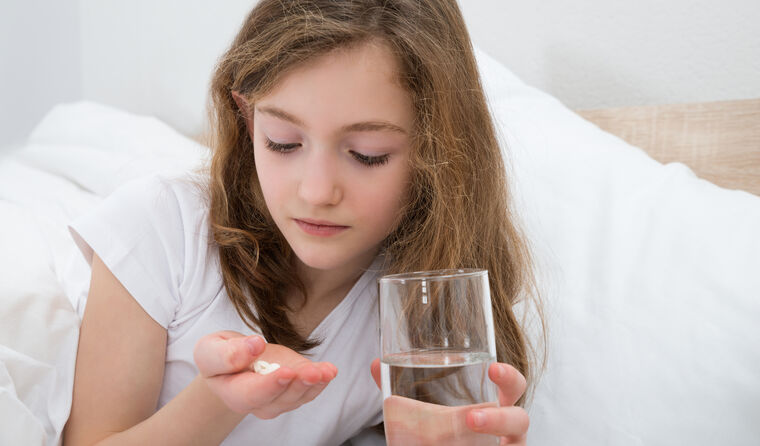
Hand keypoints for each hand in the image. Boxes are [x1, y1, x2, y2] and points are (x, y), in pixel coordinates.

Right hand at [194, 331, 337, 418]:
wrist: (232, 359)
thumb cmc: (218, 354)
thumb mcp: (210, 349)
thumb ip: (227, 353)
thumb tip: (254, 346)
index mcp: (233, 393)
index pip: (252, 394)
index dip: (270, 385)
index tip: (286, 372)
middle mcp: (258, 402)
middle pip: (280, 400)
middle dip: (298, 386)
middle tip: (312, 372)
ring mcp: (279, 396)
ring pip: (298, 396)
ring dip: (314, 384)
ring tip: (326, 371)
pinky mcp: (294, 385)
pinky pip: (309, 388)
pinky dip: (322, 379)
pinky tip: (330, 370)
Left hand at [370, 359, 528, 444]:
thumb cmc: (445, 438)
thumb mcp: (426, 417)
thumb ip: (403, 392)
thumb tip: (376, 364)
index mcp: (493, 407)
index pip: (511, 387)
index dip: (507, 377)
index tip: (492, 367)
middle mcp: (504, 430)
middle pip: (519, 417)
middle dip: (503, 414)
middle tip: (473, 413)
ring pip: (514, 443)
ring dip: (492, 431)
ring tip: (469, 424)